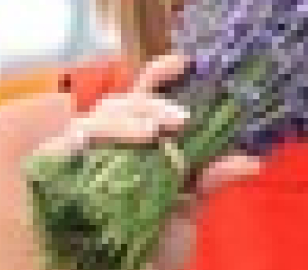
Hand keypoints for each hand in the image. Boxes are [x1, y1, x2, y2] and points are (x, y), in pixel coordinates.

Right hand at [32, 53, 262, 269]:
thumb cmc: (154, 245)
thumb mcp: (188, 208)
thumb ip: (212, 179)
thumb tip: (252, 162)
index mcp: (139, 145)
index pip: (142, 97)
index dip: (159, 74)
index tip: (186, 61)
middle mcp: (109, 146)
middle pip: (120, 102)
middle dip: (150, 102)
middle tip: (180, 119)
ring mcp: (82, 158)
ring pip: (97, 117)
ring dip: (128, 119)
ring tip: (158, 132)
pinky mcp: (56, 172)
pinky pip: (71, 142)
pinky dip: (97, 135)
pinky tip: (124, 141)